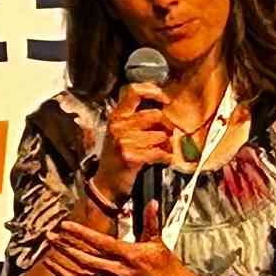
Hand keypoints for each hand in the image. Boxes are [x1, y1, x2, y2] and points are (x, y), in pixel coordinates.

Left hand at [41, 220, 209, 275]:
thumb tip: (151, 202)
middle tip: (49, 237)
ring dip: (63, 267)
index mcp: (129, 255)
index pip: (99, 242)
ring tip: (47, 257)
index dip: (80, 233)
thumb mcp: (159, 242)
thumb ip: (151, 221)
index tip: (64, 226)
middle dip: (65, 248)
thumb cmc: (168, 268)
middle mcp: (119, 271)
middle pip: (85, 259)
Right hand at [94, 83, 173, 204]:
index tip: (165, 100)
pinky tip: (164, 159)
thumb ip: (136, 119)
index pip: (134, 92)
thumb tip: (163, 110)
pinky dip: (166, 157)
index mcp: (116, 116)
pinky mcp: (130, 156)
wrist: (106, 183)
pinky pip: (159, 152)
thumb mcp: (120, 133)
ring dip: (167, 144)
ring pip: (160, 135)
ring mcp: (123, 141)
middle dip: (168, 126)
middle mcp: (118, 126)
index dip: (153, 91)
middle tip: (169, 135)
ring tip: (164, 150)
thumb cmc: (117, 158)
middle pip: (155, 115)